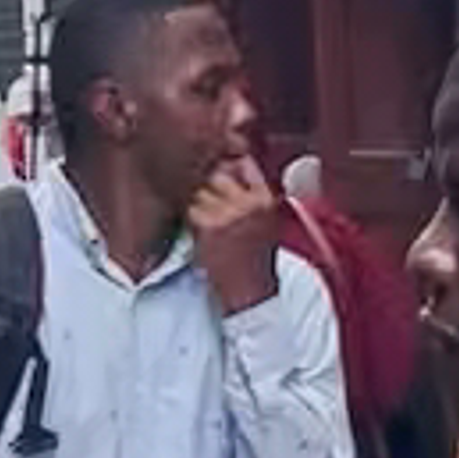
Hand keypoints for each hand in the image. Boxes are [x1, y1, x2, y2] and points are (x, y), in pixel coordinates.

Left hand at [187, 134, 288, 321]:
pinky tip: (203, 236)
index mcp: (267, 198)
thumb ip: (252, 192)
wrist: (252, 294)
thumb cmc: (256, 258)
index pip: (243, 163)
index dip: (227, 165)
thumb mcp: (266, 220)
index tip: (220, 172)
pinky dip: (192, 221)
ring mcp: (230, 213)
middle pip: (217, 174)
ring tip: (209, 225)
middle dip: (209, 186)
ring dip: (198, 205)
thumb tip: (232, 163)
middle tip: (210, 206)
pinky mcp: (211, 226)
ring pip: (200, 192)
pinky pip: (191, 211)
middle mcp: (250, 202)